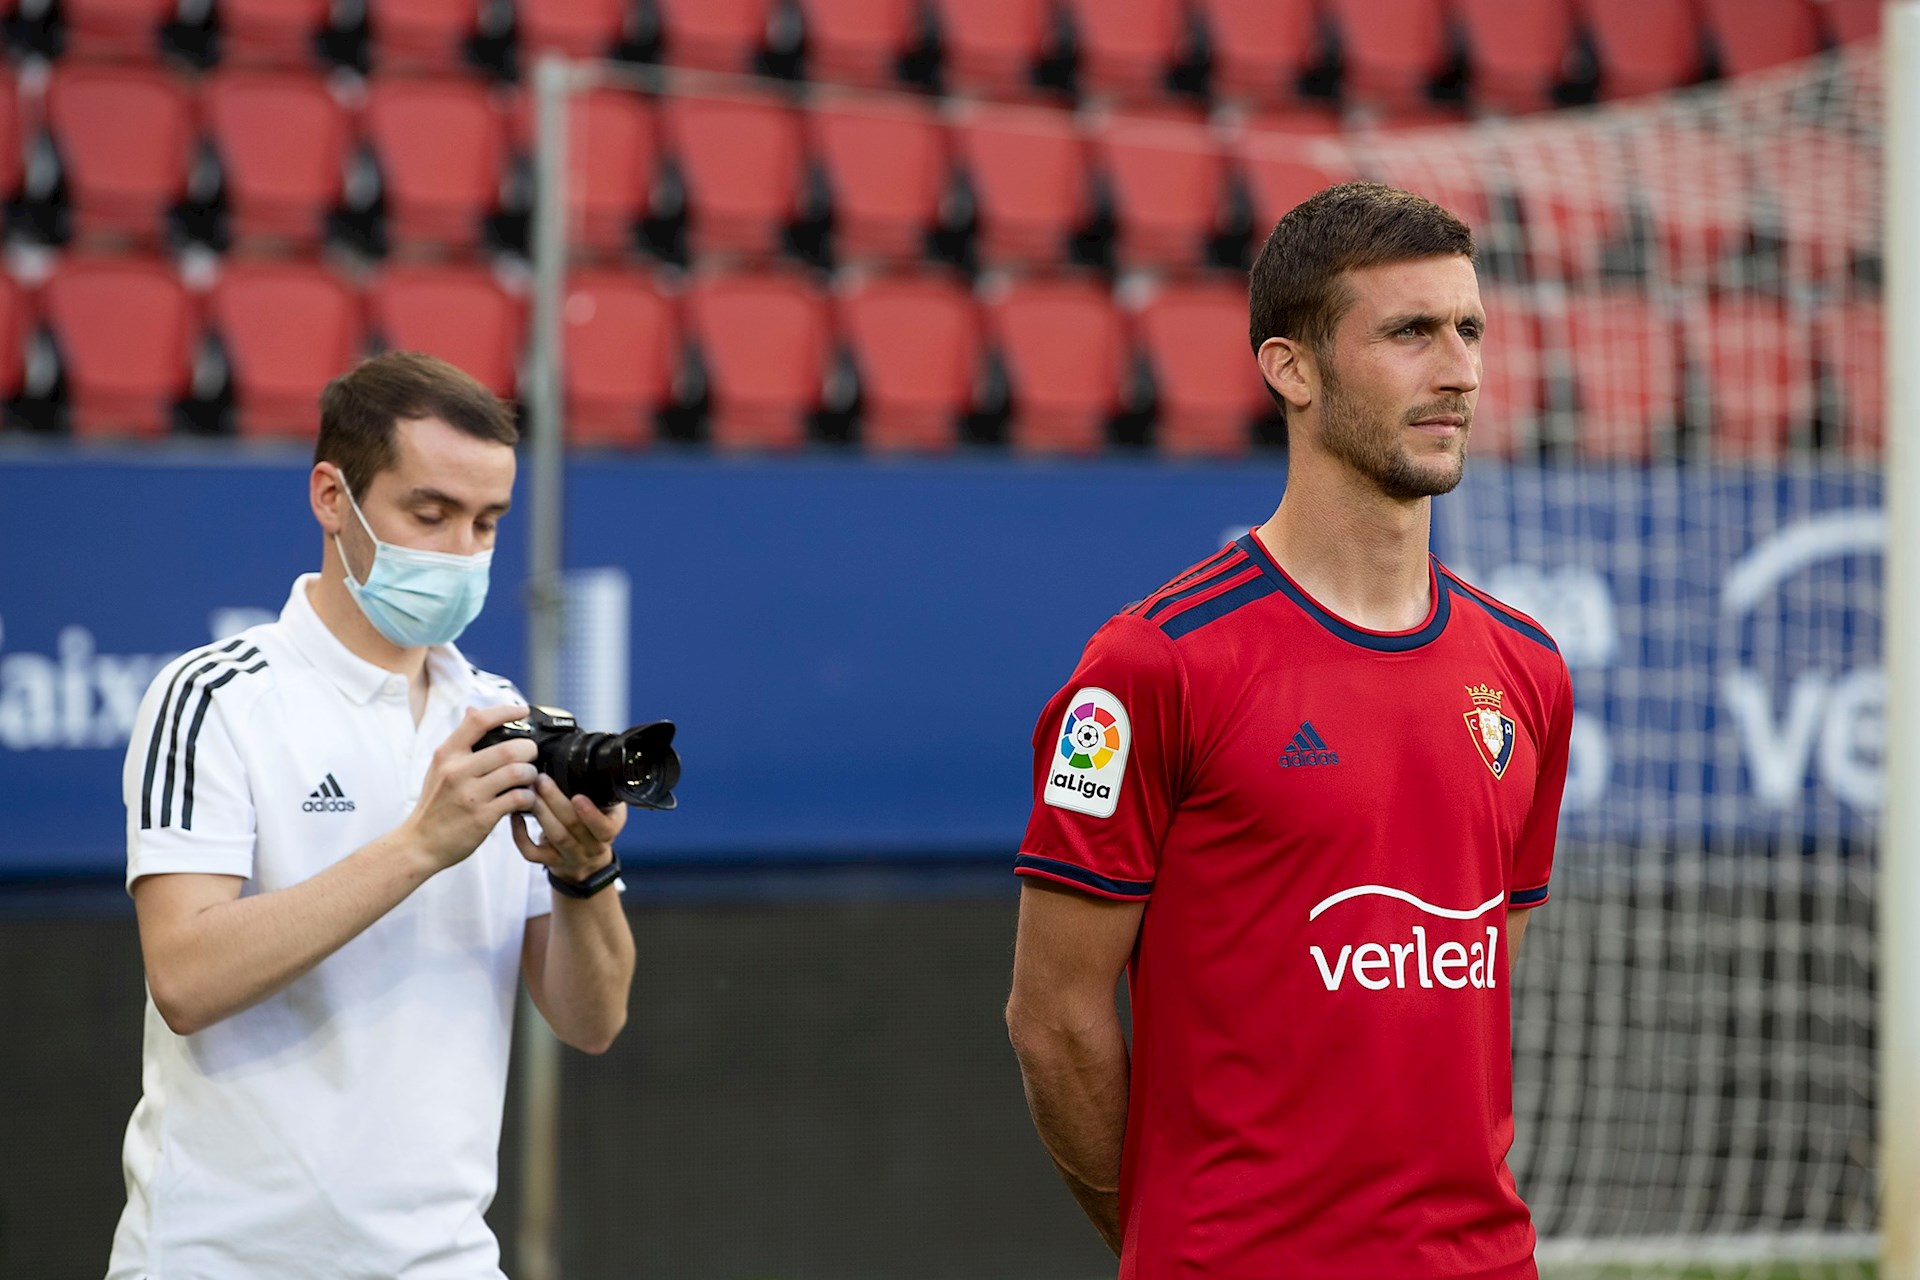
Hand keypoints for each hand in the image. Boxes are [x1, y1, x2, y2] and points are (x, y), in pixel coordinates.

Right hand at [402, 703, 538, 872]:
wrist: (419, 844)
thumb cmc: (434, 805)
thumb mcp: (438, 768)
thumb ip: (459, 743)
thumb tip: (473, 710)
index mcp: (447, 754)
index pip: (478, 721)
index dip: (505, 711)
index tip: (523, 711)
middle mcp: (457, 771)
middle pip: (509, 748)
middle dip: (529, 750)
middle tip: (531, 756)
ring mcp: (470, 795)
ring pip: (518, 772)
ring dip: (531, 774)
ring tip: (529, 779)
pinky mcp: (482, 817)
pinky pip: (519, 798)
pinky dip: (529, 797)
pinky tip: (524, 800)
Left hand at [512, 775, 626, 885]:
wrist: (589, 863)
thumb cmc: (596, 827)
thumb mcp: (610, 811)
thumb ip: (603, 794)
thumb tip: (589, 765)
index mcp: (608, 831)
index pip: (604, 828)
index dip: (591, 814)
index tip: (578, 796)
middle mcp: (592, 847)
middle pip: (573, 826)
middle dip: (555, 800)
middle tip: (541, 779)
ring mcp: (570, 856)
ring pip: (554, 836)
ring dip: (540, 812)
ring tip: (528, 791)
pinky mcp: (550, 862)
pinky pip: (533, 853)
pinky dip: (520, 835)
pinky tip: (515, 816)